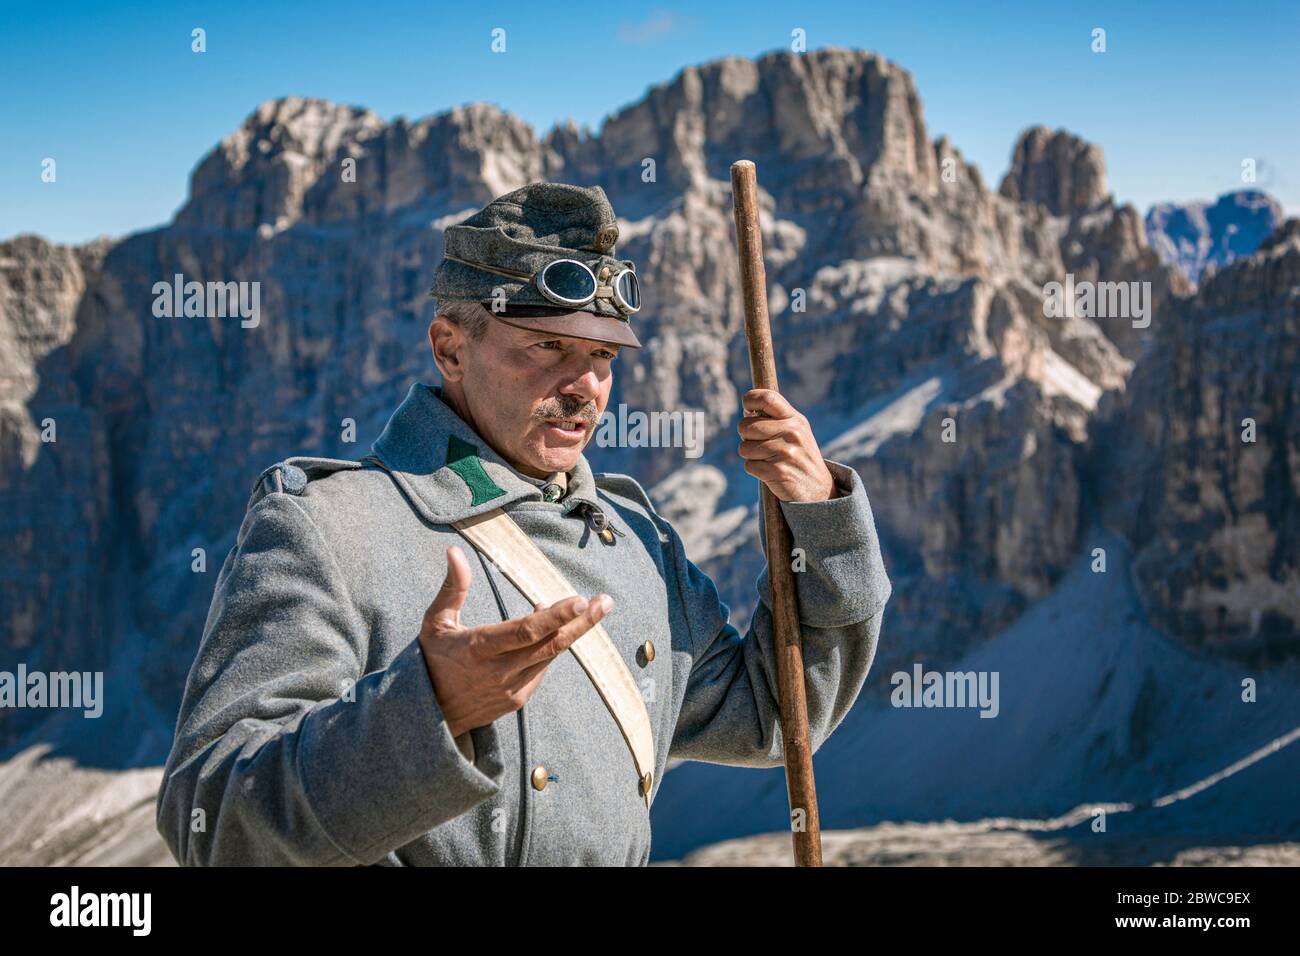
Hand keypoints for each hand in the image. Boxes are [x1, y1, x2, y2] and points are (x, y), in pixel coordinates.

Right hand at [418, 545, 612, 738]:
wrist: (430, 716)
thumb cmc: (431, 661)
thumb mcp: (435, 622)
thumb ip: (452, 588)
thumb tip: (455, 552)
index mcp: (479, 648)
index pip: (525, 631)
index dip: (554, 617)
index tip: (579, 600)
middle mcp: (500, 671)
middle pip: (550, 644)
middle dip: (581, 622)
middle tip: (604, 602)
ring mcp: (511, 688)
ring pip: (550, 656)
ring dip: (571, 632)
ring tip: (591, 608)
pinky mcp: (518, 699)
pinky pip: (541, 669)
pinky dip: (550, 648)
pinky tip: (554, 632)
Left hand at [737, 388, 835, 502]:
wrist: (817, 488)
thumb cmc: (799, 456)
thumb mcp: (796, 431)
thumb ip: (776, 418)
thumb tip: (747, 410)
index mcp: (795, 419)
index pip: (767, 397)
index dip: (750, 400)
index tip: (747, 408)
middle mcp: (792, 432)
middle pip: (745, 426)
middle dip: (746, 437)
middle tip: (760, 444)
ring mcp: (786, 452)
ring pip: (744, 447)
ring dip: (751, 456)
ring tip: (768, 459)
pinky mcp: (778, 471)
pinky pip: (749, 466)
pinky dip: (755, 470)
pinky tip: (770, 471)